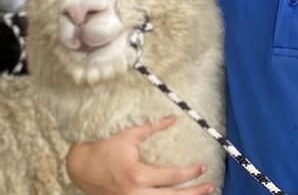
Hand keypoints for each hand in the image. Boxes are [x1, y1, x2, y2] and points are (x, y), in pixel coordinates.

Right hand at [66, 115, 211, 194]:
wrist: (79, 167)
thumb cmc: (104, 149)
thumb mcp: (128, 136)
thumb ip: (152, 127)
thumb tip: (174, 118)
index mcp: (137, 174)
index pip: (171, 177)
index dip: (189, 173)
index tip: (202, 167)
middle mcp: (134, 192)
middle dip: (193, 193)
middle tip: (210, 186)